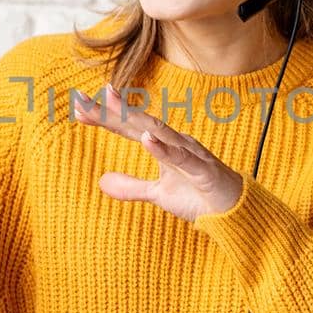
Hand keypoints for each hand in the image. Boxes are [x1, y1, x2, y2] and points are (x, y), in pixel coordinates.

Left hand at [73, 83, 242, 223]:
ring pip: (158, 131)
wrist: (235, 213)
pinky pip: (182, 158)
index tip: (78, 109)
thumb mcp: (158, 193)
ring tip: (110, 104)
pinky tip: (147, 140)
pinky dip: (164, 149)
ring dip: (134, 118)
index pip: (129, 127)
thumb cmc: (199, 196)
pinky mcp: (203, 170)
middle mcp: (175, 142)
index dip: (104, 118)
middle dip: (111, 111)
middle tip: (82, 99)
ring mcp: (190, 154)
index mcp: (163, 145)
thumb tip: (101, 181)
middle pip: (138, 122)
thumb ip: (131, 186)